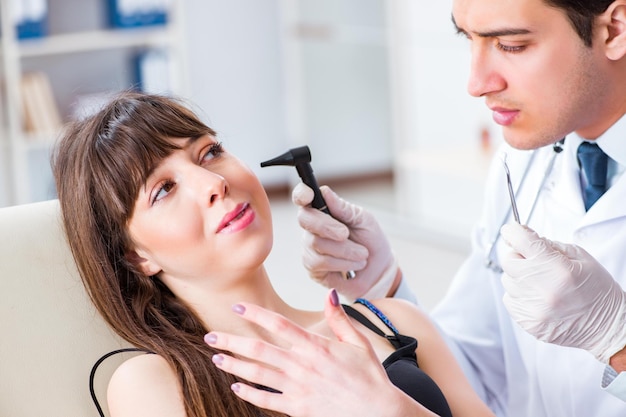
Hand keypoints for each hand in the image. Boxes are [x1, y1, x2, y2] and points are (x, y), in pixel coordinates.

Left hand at [204, 290, 426, 416]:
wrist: (378, 411)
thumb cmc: (369, 375)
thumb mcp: (357, 342)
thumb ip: (339, 318)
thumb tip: (330, 293)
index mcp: (316, 346)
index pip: (279, 325)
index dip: (256, 315)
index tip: (237, 308)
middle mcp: (302, 365)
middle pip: (259, 349)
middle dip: (232, 341)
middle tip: (211, 337)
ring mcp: (298, 387)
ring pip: (258, 373)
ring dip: (234, 365)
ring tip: (217, 358)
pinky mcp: (298, 407)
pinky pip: (267, 399)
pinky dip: (250, 392)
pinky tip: (237, 386)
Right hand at [292, 183, 398, 299]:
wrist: (378, 267)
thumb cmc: (369, 239)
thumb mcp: (363, 219)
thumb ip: (343, 207)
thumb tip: (325, 191)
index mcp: (322, 210)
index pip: (303, 197)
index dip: (302, 194)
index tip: (309, 195)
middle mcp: (311, 227)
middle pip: (305, 220)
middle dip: (328, 226)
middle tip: (346, 234)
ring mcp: (309, 248)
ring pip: (317, 244)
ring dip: (345, 250)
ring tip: (362, 254)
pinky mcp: (312, 268)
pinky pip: (320, 263)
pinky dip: (342, 263)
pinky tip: (353, 264)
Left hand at [499, 223, 625, 362]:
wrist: (606, 327)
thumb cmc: (597, 291)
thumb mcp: (580, 257)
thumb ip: (548, 244)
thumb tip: (523, 235)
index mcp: (557, 269)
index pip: (520, 241)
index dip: (513, 232)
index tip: (512, 231)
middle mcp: (542, 289)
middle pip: (509, 260)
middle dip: (519, 256)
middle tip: (535, 262)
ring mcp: (533, 308)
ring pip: (507, 280)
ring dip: (519, 277)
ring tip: (541, 283)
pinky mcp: (527, 321)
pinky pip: (509, 299)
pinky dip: (519, 294)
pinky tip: (537, 296)